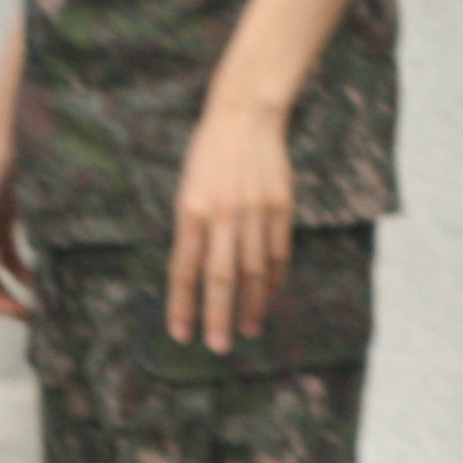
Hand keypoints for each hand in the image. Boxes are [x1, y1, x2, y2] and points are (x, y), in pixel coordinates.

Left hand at [168, 99, 292, 352]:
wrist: (245, 115)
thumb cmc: (209, 154)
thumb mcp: (187, 189)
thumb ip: (192, 230)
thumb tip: (195, 276)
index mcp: (191, 209)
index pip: (184, 269)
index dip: (182, 305)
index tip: (181, 334)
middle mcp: (223, 213)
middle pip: (221, 277)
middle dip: (218, 317)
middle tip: (218, 347)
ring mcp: (256, 211)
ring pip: (254, 271)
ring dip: (251, 306)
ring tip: (248, 330)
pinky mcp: (281, 206)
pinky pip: (278, 253)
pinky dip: (274, 280)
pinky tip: (268, 296)